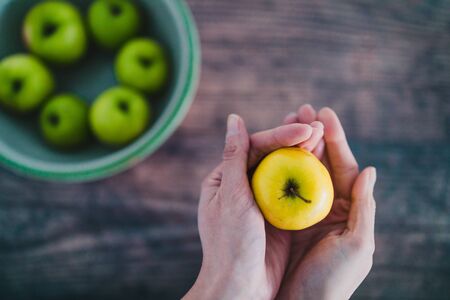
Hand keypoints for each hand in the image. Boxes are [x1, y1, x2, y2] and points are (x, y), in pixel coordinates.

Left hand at [184, 114, 314, 298]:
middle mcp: (243, 185)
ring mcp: (263, 200)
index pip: (254, 147)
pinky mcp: (279, 215)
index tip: (304, 128)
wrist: (242, 287)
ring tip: (325, 134)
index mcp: (225, 178)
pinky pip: (295, 190)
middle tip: (320, 124)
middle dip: (295, 139)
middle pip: (271, 155)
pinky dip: (309, 175)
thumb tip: (234, 118)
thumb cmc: (230, 243)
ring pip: (286, 170)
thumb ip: (235, 156)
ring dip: (304, 153)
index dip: (280, 135)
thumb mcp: (232, 197)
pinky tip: (324, 162)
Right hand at [277, 105, 376, 299]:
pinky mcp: (283, 217)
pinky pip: (281, 187)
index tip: (324, 112)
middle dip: (312, 134)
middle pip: (321, 162)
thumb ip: (363, 206)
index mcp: (349, 210)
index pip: (344, 166)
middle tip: (301, 108)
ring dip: (293, 145)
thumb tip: (370, 168)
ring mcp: (303, 210)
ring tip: (286, 120)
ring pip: (299, 170)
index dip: (335, 139)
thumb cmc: (333, 279)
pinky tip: (270, 150)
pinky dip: (277, 167)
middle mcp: (326, 206)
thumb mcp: (357, 244)